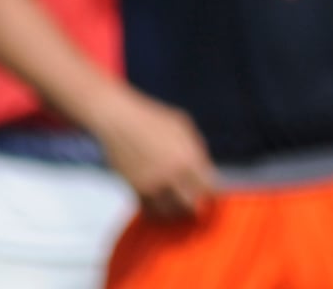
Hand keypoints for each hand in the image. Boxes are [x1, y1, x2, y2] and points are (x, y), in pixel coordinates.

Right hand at [88, 86, 215, 219]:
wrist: (119, 121)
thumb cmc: (154, 120)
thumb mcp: (183, 128)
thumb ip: (196, 150)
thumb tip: (204, 170)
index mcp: (189, 158)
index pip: (209, 188)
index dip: (212, 194)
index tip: (212, 196)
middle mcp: (172, 175)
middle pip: (190, 205)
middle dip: (195, 206)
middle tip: (195, 205)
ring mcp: (152, 185)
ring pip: (169, 212)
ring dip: (175, 211)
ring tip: (178, 206)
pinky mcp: (135, 190)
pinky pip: (149, 211)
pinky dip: (156, 211)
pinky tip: (160, 204)